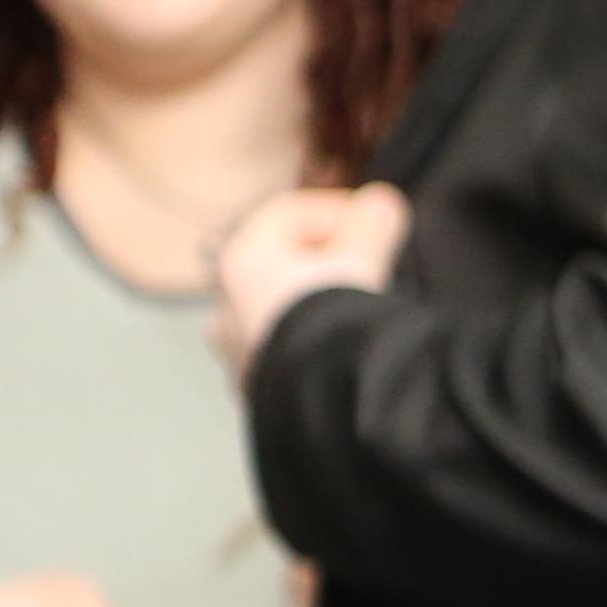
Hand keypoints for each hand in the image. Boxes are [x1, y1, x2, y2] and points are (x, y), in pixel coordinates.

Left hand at [211, 184, 408, 373]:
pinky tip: (339, 350)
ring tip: (355, 314)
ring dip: (313, 303)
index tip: (378, 222)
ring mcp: (235, 350)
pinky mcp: (255, 389)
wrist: (324, 403)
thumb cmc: (334, 323)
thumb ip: (373, 224)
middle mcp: (225, 303)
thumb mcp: (363, 261)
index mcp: (241, 260)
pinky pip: (282, 349)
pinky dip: (308, 340)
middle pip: (280, 262)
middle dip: (326, 259)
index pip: (289, 213)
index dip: (340, 209)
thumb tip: (381, 203)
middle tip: (371, 267)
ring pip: (277, 310)